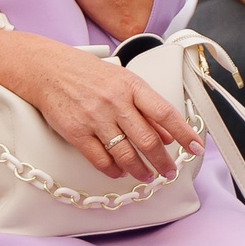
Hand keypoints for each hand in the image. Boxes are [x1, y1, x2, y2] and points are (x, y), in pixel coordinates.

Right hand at [23, 44, 202, 184]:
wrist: (48, 70)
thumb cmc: (87, 73)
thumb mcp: (123, 80)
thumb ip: (146, 106)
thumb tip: (168, 132)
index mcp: (131, 86)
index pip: (165, 113)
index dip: (184, 133)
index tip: (196, 147)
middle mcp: (115, 102)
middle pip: (147, 140)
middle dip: (163, 162)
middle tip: (169, 172)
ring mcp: (95, 118)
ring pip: (126, 154)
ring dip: (140, 170)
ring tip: (147, 176)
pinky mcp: (76, 133)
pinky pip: (100, 160)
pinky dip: (113, 170)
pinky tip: (119, 172)